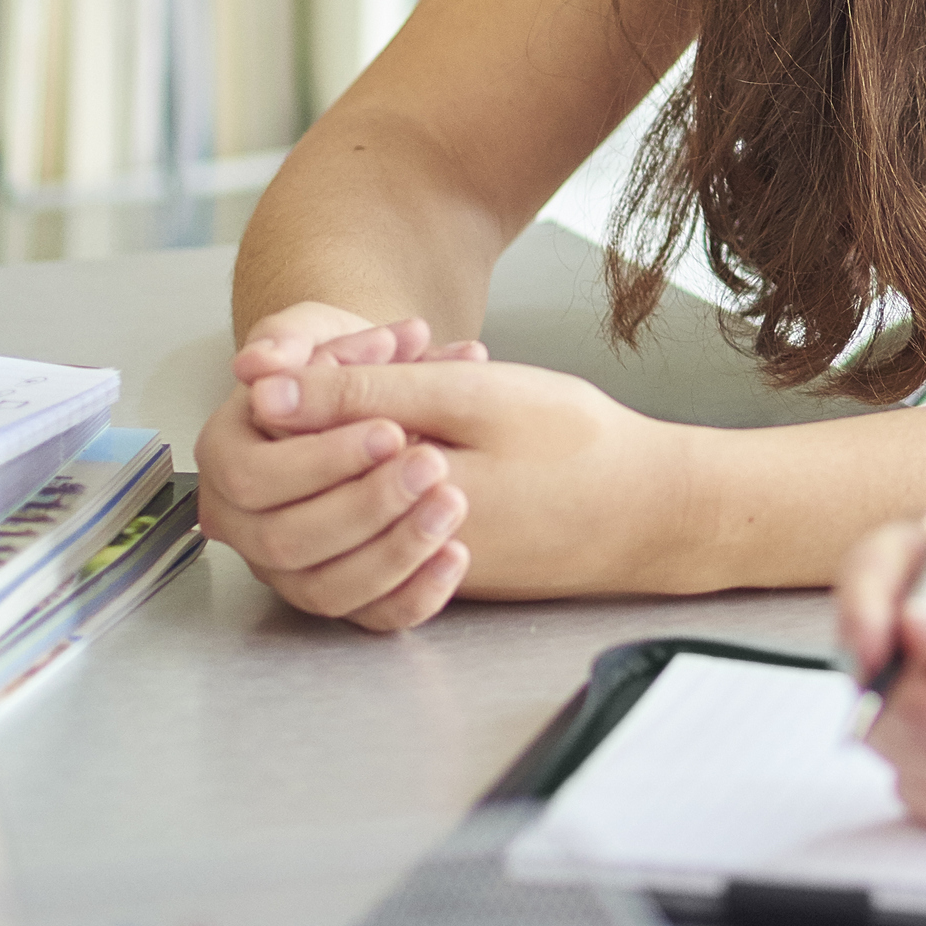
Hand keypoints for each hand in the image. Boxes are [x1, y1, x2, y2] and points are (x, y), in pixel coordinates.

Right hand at [195, 307, 490, 631]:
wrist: (380, 388)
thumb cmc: (343, 360)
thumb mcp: (318, 330)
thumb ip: (291, 339)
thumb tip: (259, 365)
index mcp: (227, 456)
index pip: (256, 478)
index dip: (322, 460)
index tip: (392, 430)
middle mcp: (244, 521)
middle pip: (285, 540)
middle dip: (364, 506)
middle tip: (432, 466)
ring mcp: (286, 566)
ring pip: (325, 589)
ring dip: (393, 552)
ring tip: (453, 506)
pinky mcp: (336, 591)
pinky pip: (367, 616)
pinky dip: (414, 595)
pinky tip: (456, 557)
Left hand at [231, 355, 697, 604]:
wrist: (656, 511)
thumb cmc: (577, 447)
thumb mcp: (468, 398)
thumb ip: (362, 395)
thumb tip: (268, 396)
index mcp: (384, 504)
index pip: (289, 455)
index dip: (311, 389)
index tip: (369, 353)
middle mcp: (385, 554)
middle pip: (301, 491)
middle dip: (333, 424)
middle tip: (389, 375)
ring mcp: (412, 570)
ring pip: (340, 510)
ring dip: (366, 452)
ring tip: (422, 406)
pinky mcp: (442, 572)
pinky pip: (383, 531)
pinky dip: (400, 480)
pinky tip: (443, 440)